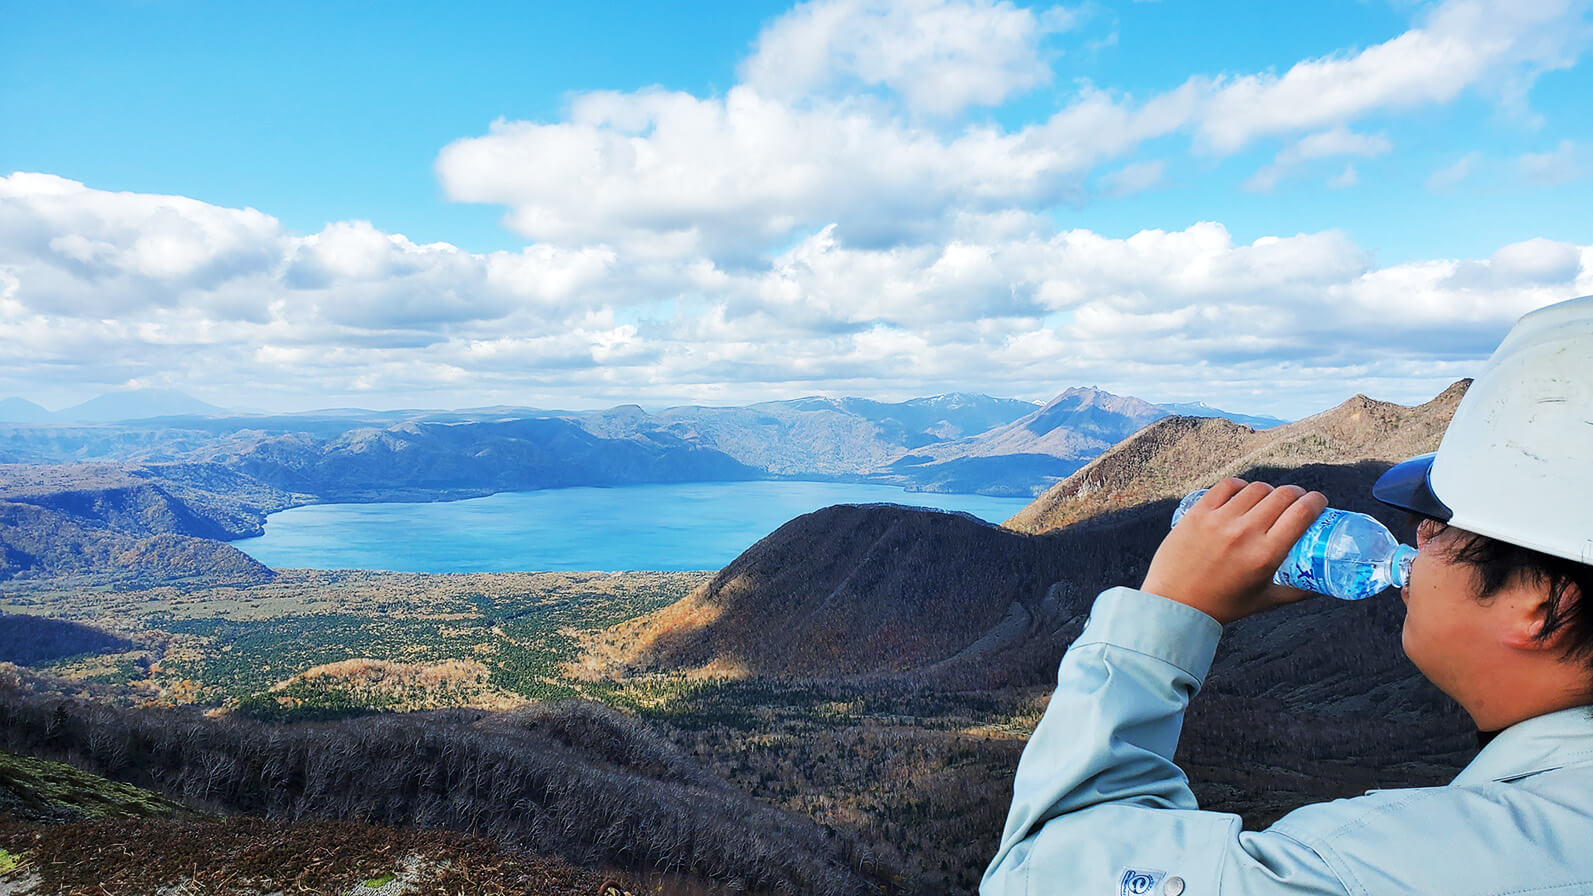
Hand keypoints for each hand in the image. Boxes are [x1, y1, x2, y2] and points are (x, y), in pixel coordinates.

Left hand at [1141, 478, 1327, 623]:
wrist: (1174, 603)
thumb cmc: (1221, 605)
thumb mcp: (1265, 601)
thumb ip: (1296, 592)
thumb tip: (1322, 586)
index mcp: (1266, 554)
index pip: (1302, 512)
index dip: (1316, 501)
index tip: (1319, 501)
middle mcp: (1245, 533)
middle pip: (1283, 495)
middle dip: (1297, 494)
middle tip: (1297, 500)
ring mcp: (1220, 520)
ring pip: (1256, 489)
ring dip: (1269, 491)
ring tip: (1269, 499)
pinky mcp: (1199, 512)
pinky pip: (1227, 486)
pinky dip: (1241, 486)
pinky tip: (1244, 494)